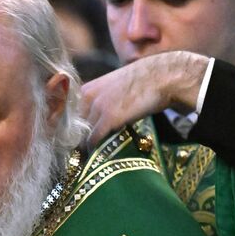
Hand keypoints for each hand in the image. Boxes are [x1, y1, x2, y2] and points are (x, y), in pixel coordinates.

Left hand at [80, 51, 209, 143]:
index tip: (76, 143)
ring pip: (83, 134)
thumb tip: (97, 122)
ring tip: (88, 159)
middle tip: (80, 155)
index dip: (74, 130)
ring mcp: (97, 106)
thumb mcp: (116, 88)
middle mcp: (88, 96)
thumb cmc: (144, 82)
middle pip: (74, 126)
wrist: (163, 76)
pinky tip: (97, 155)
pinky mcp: (109, 117)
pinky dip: (94, 149)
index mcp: (87, 88)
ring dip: (85, 147)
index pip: (71, 115)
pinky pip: (94, 139)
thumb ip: (103, 102)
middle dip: (77, 140)